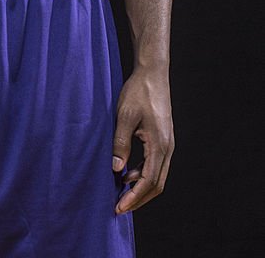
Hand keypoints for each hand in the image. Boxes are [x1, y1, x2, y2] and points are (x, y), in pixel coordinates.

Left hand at [112, 65, 174, 213]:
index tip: (119, 208)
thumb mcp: (124, 115)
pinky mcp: (163, 139)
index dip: (134, 198)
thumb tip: (116, 169)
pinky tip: (127, 173)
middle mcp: (167, 148)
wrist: (153, 73)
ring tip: (120, 192)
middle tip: (119, 207)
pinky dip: (142, 174)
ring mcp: (167, 144)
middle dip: (138, 199)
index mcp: (159, 145)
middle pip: (156, 185)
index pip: (148, 181)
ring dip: (140, 187)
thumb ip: (120, 143)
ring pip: (157, 176)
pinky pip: (155, 165)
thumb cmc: (138, 91)